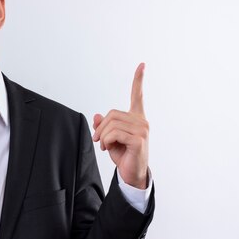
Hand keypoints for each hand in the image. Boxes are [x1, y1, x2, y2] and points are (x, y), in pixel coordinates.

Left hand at [92, 63, 148, 188]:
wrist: (131, 173)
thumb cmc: (122, 155)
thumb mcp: (109, 138)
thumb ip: (103, 126)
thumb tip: (97, 115)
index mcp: (136, 118)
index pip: (137, 96)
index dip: (138, 80)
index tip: (142, 65)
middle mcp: (141, 122)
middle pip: (111, 114)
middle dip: (100, 128)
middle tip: (98, 140)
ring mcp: (142, 130)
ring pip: (111, 124)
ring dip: (102, 136)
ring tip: (104, 146)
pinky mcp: (139, 140)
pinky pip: (114, 133)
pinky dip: (105, 140)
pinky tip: (107, 148)